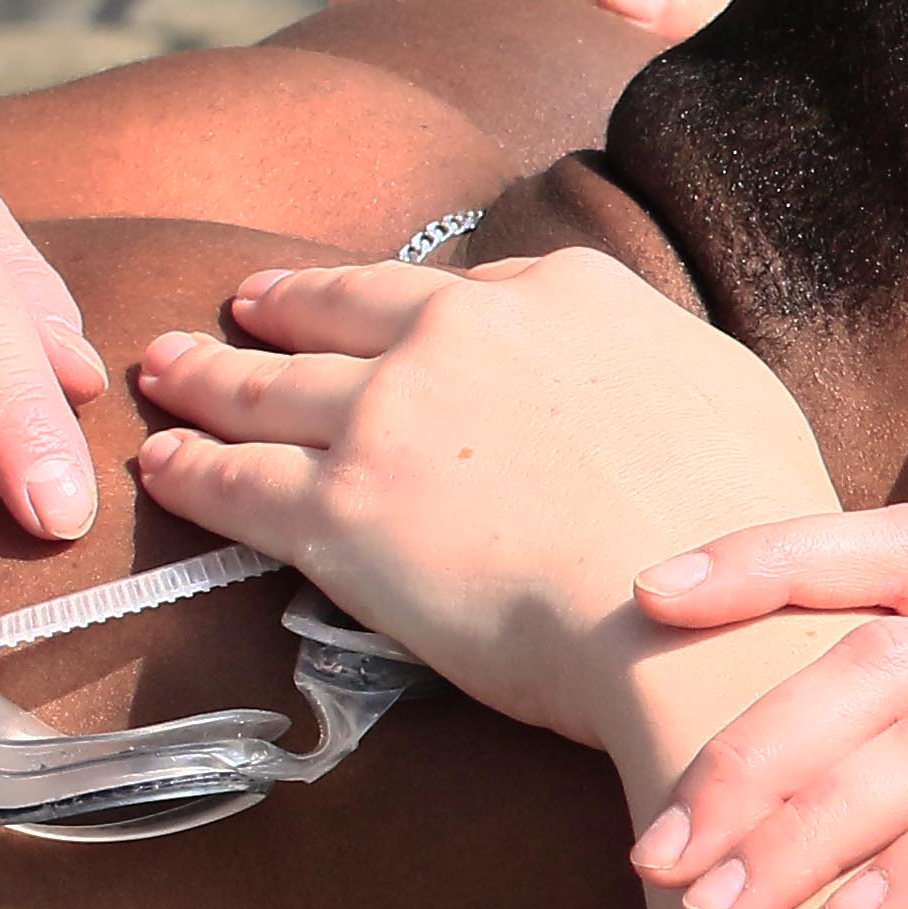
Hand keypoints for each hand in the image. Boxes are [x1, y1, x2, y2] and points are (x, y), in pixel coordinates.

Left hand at [127, 255, 835, 742]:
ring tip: (165, 368)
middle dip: (283, 305)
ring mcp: (389, 413)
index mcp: (568, 292)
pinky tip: (160, 464)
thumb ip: (653, 360)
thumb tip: (628, 374)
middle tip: (242, 305)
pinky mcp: (338, 508)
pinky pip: (234, 480)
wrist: (704, 622)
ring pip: (265, 383)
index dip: (412, 303)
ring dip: (203, 374)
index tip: (381, 309)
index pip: (465, 286)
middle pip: (343, 309)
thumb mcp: (729, 393)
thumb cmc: (747, 529)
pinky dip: (187, 468)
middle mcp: (462, 329)